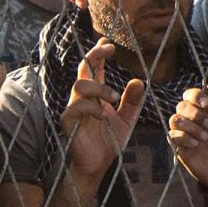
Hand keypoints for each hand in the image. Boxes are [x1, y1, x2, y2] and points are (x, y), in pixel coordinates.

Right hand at [61, 37, 145, 188]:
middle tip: (109, 50)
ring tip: (113, 97)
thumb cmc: (108, 141)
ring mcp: (74, 109)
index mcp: (96, 95)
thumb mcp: (127, 119)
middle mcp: (82, 98)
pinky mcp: (68, 122)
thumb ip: (133, 101)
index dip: (98, 54)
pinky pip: (77, 107)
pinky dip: (92, 108)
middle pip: (83, 69)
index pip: (94, 69)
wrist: (97, 164)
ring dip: (98, 87)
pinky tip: (102, 115)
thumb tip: (139, 81)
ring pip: (79, 85)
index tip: (108, 42)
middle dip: (94, 56)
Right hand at [169, 82, 207, 188]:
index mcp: (203, 110)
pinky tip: (196, 144)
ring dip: (191, 127)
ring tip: (205, 137)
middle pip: (180, 106)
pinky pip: (172, 135)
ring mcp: (183, 132)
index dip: (195, 96)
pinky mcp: (177, 145)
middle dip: (195, 113)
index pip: (190, 94)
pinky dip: (185, 138)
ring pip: (174, 119)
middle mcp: (190, 119)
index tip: (206, 104)